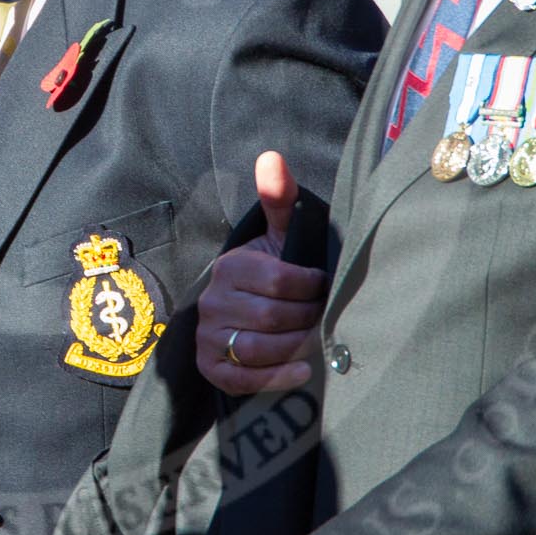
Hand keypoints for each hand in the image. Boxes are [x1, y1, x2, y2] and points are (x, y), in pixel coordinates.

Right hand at [197, 152, 323, 394]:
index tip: (323, 287)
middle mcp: (213, 301)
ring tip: (318, 343)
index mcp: (231, 267)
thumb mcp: (278, 235)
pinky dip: (276, 378)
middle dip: (307, 319)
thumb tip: (271, 156)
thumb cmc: (273, 270)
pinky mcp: (211, 367)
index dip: (310, 287)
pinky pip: (243, 378)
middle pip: (271, 318)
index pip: (277, 281)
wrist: (244, 314)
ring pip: (258, 349)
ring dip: (296, 349)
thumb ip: (279, 198)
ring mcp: (209, 336)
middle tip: (326, 317)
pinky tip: (302, 372)